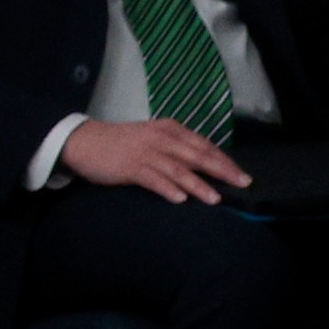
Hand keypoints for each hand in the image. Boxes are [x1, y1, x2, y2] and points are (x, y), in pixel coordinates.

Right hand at [63, 116, 250, 204]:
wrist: (86, 141)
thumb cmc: (122, 143)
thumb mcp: (153, 139)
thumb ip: (175, 149)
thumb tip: (204, 167)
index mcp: (169, 129)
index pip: (203, 144)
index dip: (224, 160)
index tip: (242, 174)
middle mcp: (161, 138)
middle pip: (196, 155)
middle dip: (222, 170)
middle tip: (242, 184)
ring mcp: (145, 152)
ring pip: (178, 169)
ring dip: (198, 184)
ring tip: (215, 198)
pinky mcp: (130, 167)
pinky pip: (153, 179)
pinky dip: (167, 188)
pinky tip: (179, 199)